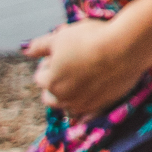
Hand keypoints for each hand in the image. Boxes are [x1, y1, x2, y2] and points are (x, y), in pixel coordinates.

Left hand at [24, 19, 143, 115]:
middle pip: (51, 97)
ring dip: (71, 95)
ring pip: (69, 106)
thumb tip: (25, 50)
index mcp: (50, 81)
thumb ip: (40, 46)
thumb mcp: (61, 37)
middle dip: (56, 84)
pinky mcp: (104, 105)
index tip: (62, 54)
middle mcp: (64, 97)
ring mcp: (85, 104)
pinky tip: (91, 100)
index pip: (41, 77)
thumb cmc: (91, 38)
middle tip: (71, 67)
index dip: (49, 64)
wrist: (126, 47)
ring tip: (84, 78)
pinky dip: (87, 109)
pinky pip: (89, 114)